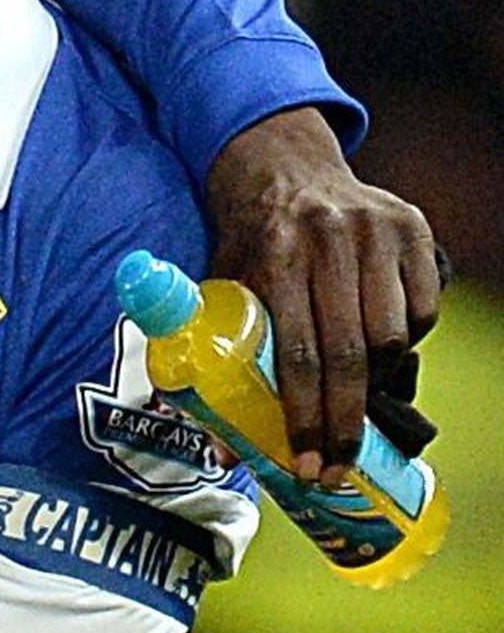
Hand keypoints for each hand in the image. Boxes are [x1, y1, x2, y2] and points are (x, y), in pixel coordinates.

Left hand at [206, 107, 441, 483]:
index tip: (308, 463)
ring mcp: (375, 231)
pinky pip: (422, 309)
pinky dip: (403, 340)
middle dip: (344, 421)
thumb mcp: (220, 283)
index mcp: (273, 255)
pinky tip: (376, 344)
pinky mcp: (411, 228)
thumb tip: (216, 448)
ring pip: (391, 336)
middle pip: (349, 354)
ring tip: (350, 397)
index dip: (304, 416)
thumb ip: (211, 353)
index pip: (296, 353)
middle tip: (338, 465)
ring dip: (374, 380)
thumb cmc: (249, 240)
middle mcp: (327, 239)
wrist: (283, 167)